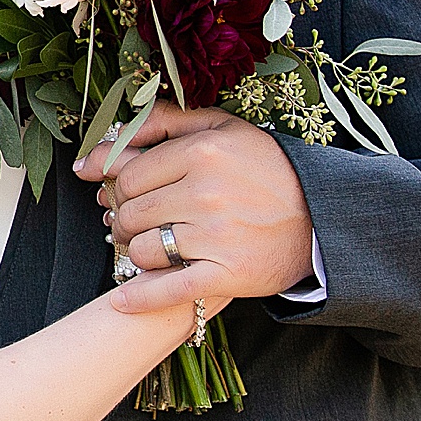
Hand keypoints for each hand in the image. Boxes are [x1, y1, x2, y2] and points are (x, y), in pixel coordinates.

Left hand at [78, 103, 314, 299]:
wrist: (317, 215)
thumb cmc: (261, 164)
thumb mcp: (217, 125)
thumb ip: (160, 121)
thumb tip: (102, 142)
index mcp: (200, 151)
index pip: (127, 174)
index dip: (116, 186)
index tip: (117, 193)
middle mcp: (205, 192)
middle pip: (131, 212)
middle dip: (123, 218)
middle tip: (130, 222)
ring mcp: (215, 236)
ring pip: (143, 249)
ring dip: (135, 252)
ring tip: (145, 247)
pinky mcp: (227, 275)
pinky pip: (168, 289)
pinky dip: (139, 297)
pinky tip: (122, 299)